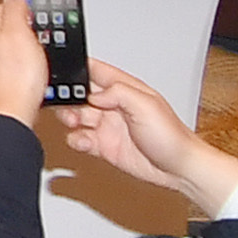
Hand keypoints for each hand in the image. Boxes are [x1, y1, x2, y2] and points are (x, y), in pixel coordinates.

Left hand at [0, 0, 50, 124]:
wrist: (14, 108)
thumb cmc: (17, 74)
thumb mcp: (22, 32)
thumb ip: (15, 8)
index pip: (3, 6)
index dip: (23, 11)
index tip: (34, 18)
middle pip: (4, 26)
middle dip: (22, 32)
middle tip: (36, 42)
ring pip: (6, 46)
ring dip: (21, 50)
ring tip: (33, 60)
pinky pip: (8, 63)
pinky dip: (19, 65)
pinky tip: (29, 72)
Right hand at [52, 66, 237, 210]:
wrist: (179, 170)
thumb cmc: (172, 137)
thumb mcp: (146, 105)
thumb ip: (117, 92)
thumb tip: (92, 93)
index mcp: (124, 89)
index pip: (93, 69)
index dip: (75, 67)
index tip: (58, 70)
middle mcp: (113, 105)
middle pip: (78, 93)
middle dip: (66, 96)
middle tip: (64, 103)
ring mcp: (107, 125)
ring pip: (74, 115)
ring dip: (68, 117)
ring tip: (73, 122)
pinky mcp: (103, 145)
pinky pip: (79, 138)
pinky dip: (75, 139)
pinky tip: (84, 141)